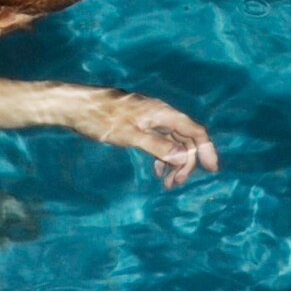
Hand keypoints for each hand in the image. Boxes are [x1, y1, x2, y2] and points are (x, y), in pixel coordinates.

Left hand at [80, 90, 218, 189]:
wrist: (77, 106)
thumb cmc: (101, 119)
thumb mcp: (130, 135)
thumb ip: (157, 146)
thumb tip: (182, 157)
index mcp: (161, 113)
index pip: (193, 130)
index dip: (205, 148)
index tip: (212, 168)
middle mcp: (159, 113)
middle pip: (185, 137)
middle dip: (186, 162)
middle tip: (175, 184)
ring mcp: (149, 117)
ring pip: (172, 140)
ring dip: (173, 161)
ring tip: (166, 183)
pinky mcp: (139, 123)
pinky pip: (160, 140)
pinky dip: (162, 156)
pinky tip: (156, 169)